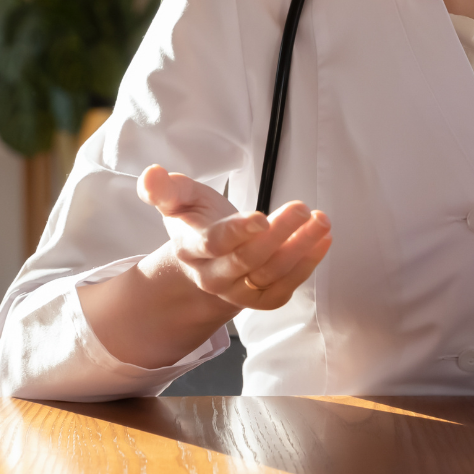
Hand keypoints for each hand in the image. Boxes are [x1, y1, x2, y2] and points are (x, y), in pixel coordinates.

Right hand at [137, 165, 331, 310]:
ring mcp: (237, 291)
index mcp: (191, 249)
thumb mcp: (178, 199)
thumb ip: (165, 189)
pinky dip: (307, 265)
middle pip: (248, 260)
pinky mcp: (260, 298)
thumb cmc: (196, 220)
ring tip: (321, 221)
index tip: (262, 217)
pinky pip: (285, 287)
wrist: (206, 260)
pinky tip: (322, 240)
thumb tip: (151, 174)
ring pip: (271, 275)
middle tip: (302, 208)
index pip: (215, 244)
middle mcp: (213, 276)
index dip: (239, 233)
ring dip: (300, 248)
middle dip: (279, 234)